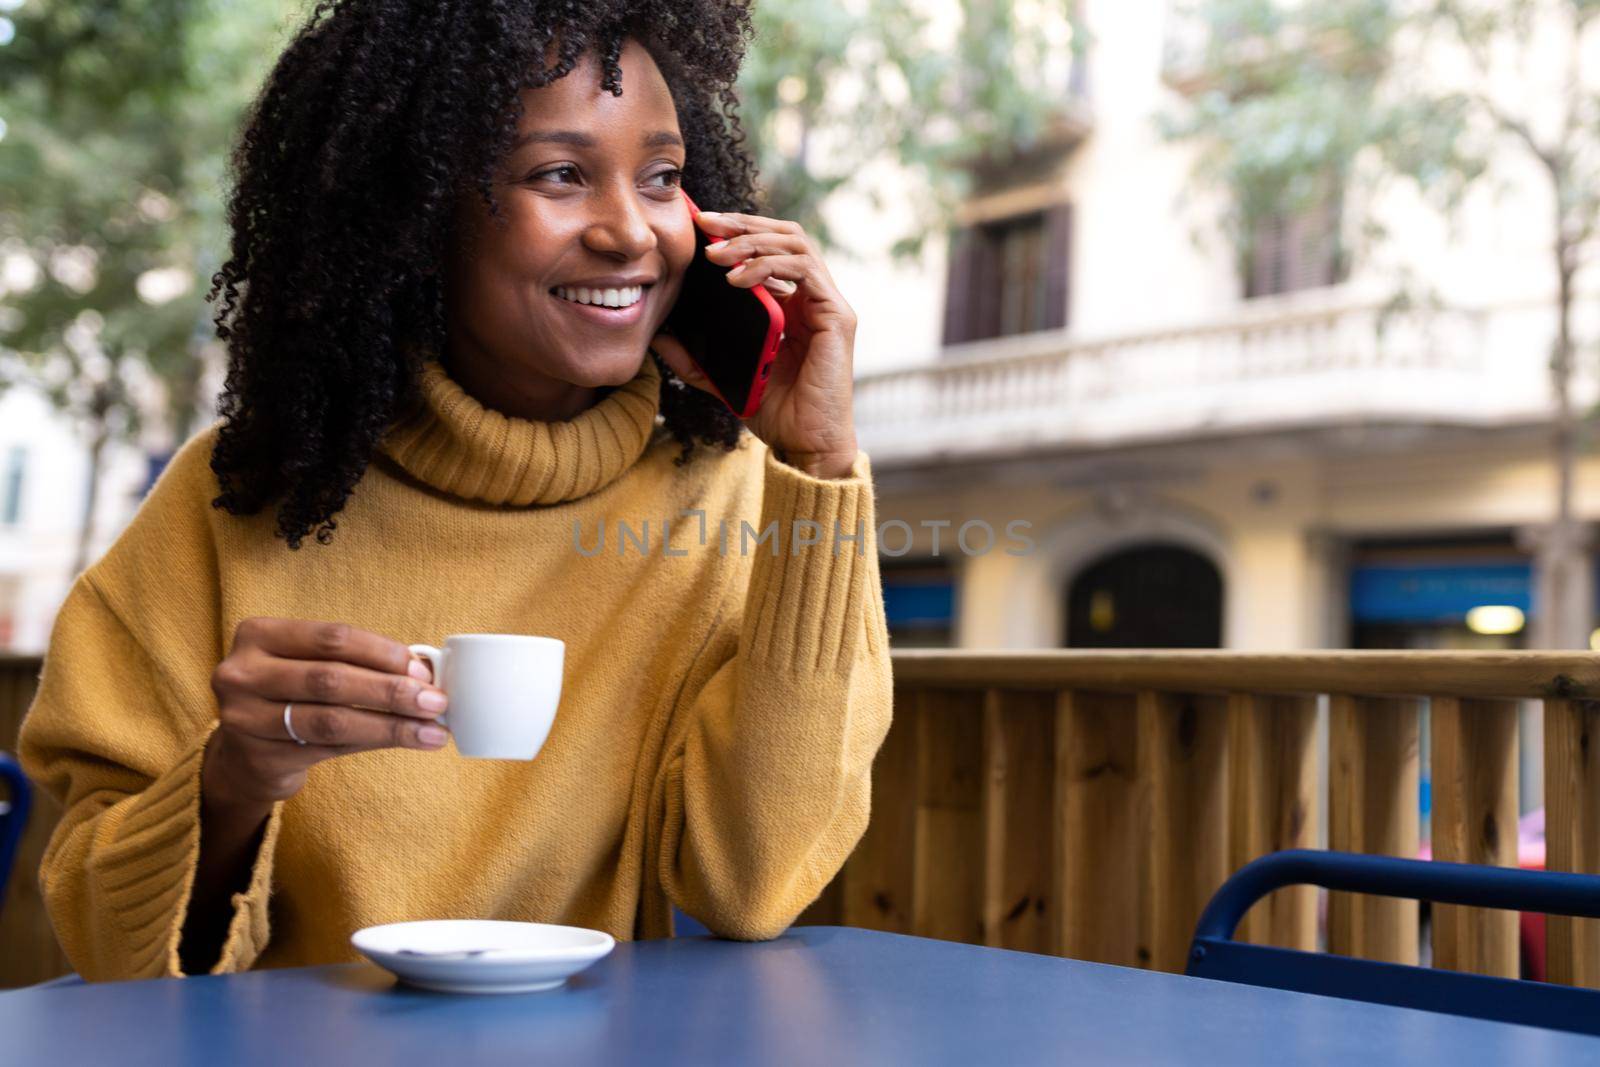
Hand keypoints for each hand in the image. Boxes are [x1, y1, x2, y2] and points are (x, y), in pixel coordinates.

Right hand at [204, 618, 449, 807]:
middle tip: (435, 701)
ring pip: (333, 720)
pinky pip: (330, 749)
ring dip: (391, 724)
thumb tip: (424, 669)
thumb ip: (353, 661)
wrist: (245, 755)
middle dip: (391, 690)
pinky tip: (407, 741)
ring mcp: (245, 719)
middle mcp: (243, 674)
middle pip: (332, 679)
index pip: (332, 638)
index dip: (382, 653)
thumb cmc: (291, 696)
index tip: (421, 669)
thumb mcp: (308, 665)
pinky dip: (375, 743)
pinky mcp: (260, 758)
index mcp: (258, 635)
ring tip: (432, 729)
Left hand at [650, 211, 859, 478]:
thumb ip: (692, 357)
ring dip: (752, 241)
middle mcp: (812, 297)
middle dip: (742, 223)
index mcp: (791, 303)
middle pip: (783, 234)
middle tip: (705, 225)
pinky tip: (738, 279)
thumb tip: (655, 335)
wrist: (803, 446)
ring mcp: (828, 304)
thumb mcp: (720, 377)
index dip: (736, 230)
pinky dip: (769, 266)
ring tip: (717, 256)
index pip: (768, 247)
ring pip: (795, 243)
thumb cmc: (773, 413)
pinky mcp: (837, 316)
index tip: (699, 228)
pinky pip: (805, 270)